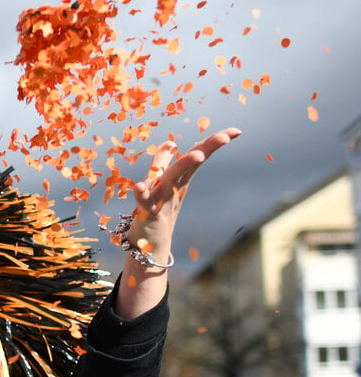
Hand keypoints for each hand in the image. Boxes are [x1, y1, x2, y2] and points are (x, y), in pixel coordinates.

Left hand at [116, 127, 240, 317]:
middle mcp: (174, 187)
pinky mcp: (147, 213)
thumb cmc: (157, 212)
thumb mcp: (160, 184)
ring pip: (172, 179)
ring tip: (196, 155)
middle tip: (226, 137)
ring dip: (182, 167)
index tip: (237, 131)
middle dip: (206, 148)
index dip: (214, 142)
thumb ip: (162, 162)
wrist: (149, 246)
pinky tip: (138, 185)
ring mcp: (162, 200)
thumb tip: (169, 143)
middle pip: (191, 164)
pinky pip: (144, 202)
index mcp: (179, 178)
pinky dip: (141, 194)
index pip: (198, 154)